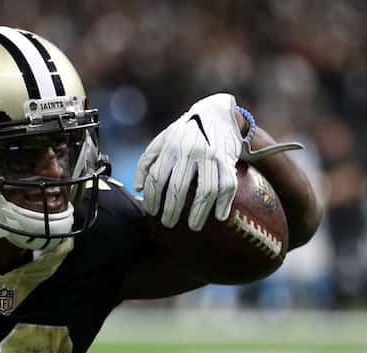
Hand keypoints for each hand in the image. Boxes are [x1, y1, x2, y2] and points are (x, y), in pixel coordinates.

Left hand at [134, 93, 241, 230]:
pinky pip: (228, 184)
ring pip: (205, 190)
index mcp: (170, 148)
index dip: (153, 199)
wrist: (216, 112)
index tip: (152, 212)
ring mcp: (211, 156)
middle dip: (172, 210)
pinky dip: (225, 202)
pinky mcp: (228, 159)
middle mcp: (190, 151)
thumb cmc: (183, 132)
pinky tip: (220, 217)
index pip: (157, 179)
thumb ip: (146, 162)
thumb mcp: (161, 140)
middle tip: (169, 224)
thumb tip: (138, 188)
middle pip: (179, 188)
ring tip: (193, 226)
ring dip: (199, 212)